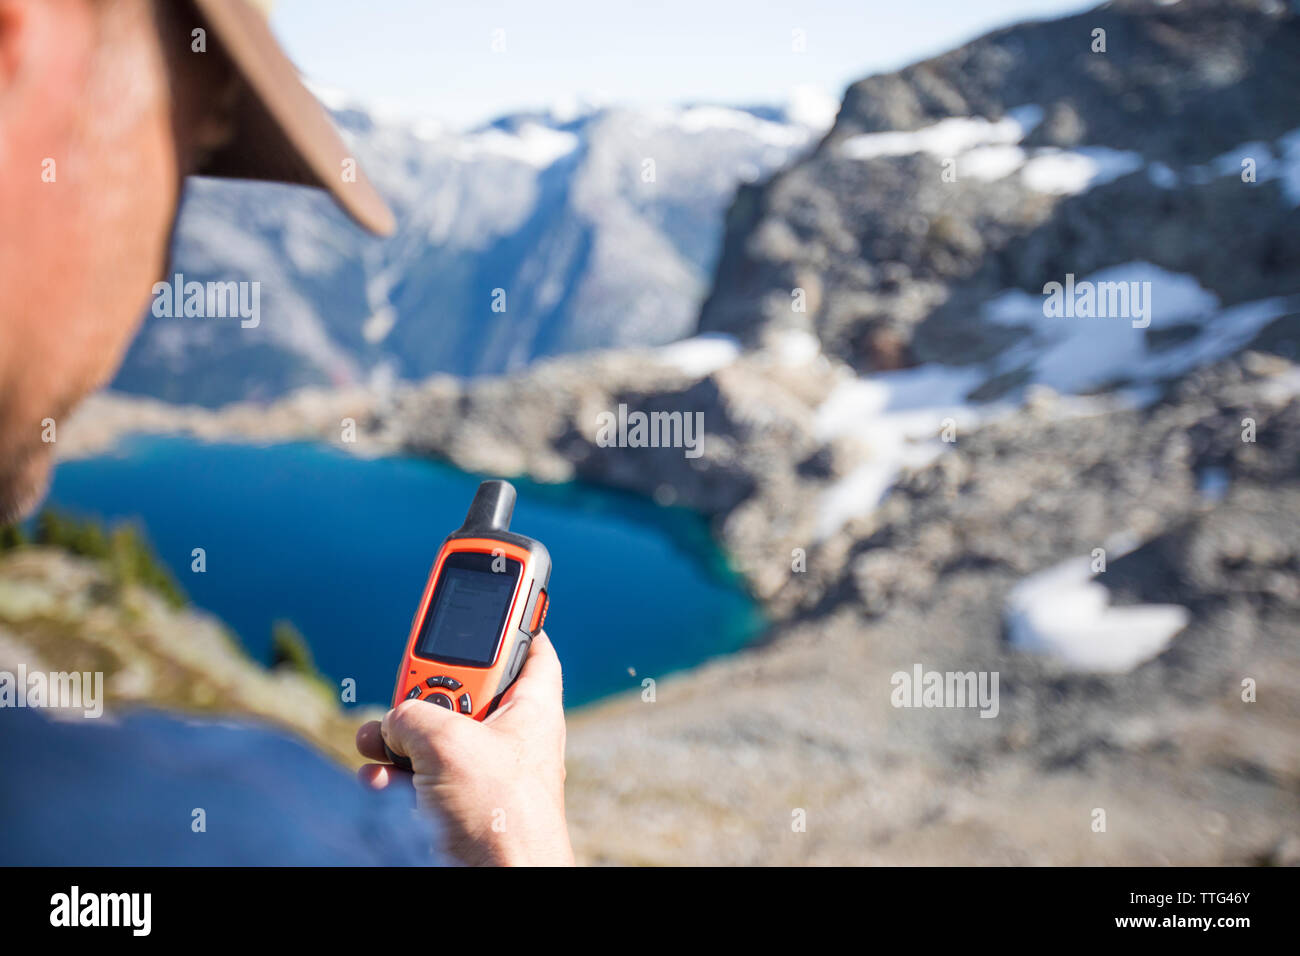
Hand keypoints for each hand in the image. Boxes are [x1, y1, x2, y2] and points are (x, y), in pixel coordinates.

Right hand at [355, 631, 573, 865]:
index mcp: (532, 707)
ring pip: (430, 735)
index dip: (514, 620)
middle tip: (409, 690)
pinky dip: (390, 778)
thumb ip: (414, 713)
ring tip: (378, 743)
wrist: (495, 886)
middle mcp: (509, 736)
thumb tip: (392, 725)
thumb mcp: (448, 742)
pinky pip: (415, 776)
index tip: (490, 600)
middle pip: (463, 688)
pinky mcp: (454, 806)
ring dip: (394, 738)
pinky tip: (378, 783)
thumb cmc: (498, 814)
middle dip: (422, 690)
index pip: (532, 647)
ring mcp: (480, 772)